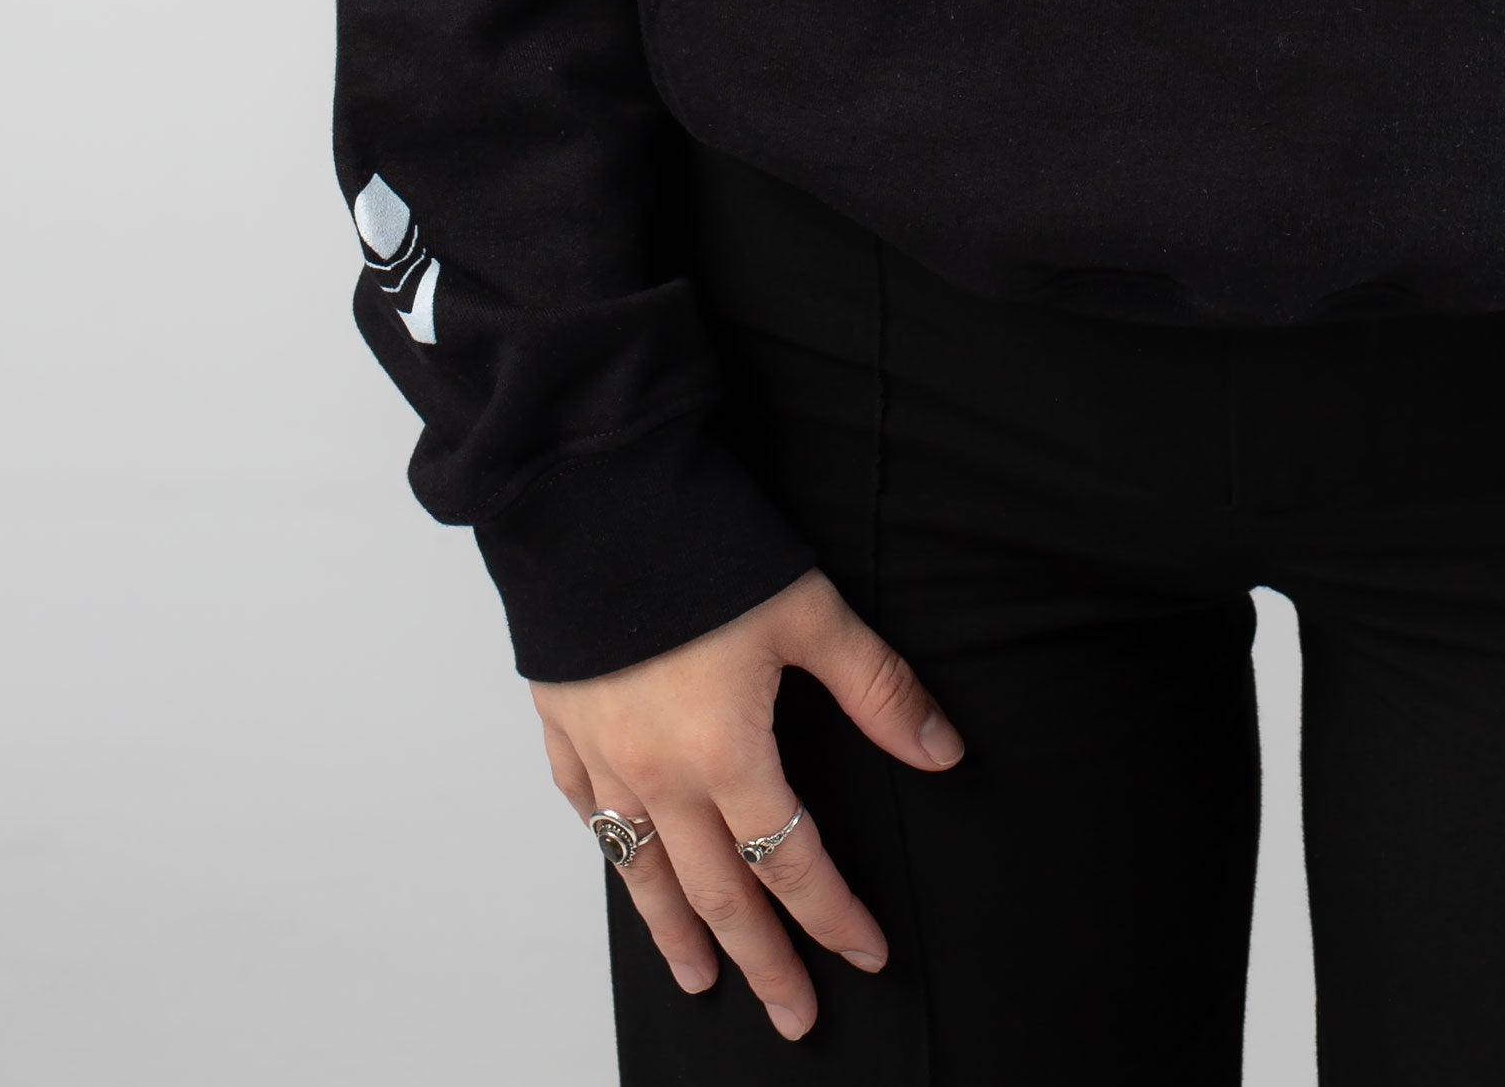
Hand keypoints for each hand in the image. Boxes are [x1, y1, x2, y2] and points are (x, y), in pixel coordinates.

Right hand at [532, 568, 963, 1043]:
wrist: (590, 488)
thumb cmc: (700, 543)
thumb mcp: (808, 610)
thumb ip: (876, 687)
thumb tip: (941, 751)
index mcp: (725, 754)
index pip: (790, 862)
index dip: (832, 914)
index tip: (866, 953)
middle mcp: (658, 773)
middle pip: (717, 894)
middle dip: (762, 961)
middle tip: (793, 1015)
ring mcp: (602, 755)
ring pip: (642, 872)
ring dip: (676, 934)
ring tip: (701, 981)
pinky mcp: (562, 722)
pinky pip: (586, 812)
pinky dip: (611, 850)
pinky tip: (623, 864)